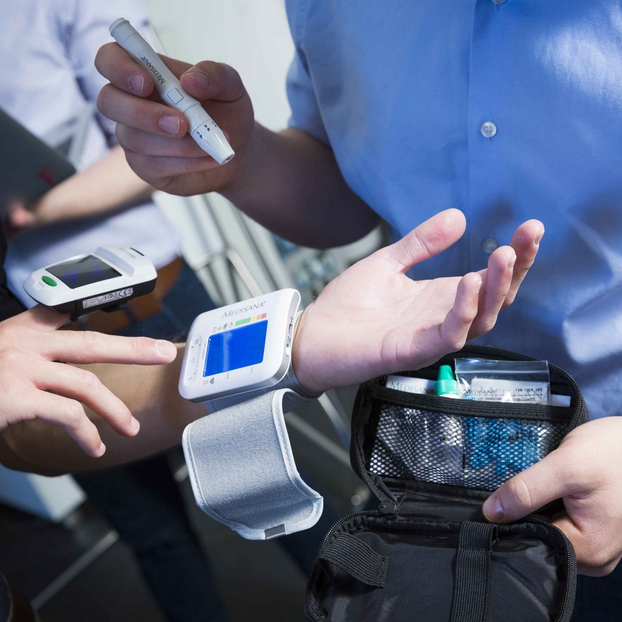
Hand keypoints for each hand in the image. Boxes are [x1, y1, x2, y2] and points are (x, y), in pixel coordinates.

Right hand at [0, 306, 176, 457]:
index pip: (66, 313)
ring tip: (129, 428)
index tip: (121, 311)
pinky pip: (67, 414)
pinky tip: (93, 446)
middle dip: (134, 348)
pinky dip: (85, 433)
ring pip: (86, 384)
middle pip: (91, 342)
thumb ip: (30, 354)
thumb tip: (62, 371)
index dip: (98, 307)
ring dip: (114, 409)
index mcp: (20, 331)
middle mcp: (22, 344)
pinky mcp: (15, 396)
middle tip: (164, 352)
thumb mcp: (0, 354)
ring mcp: (19, 368)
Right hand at [95, 43, 253, 195]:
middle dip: (142, 114)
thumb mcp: (230, 87)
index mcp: (146, 72)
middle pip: (108, 102)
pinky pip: (153, 165)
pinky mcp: (145, 166)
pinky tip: (209, 158)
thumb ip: (214, 75)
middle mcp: (131, 102)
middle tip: (182, 124)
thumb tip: (190, 81)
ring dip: (177, 144)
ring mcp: (134, 136)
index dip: (118, 68)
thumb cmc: (226, 111)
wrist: (238, 149)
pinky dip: (186, 162)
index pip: (109, 59)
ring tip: (209, 144)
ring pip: (135, 139)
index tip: (146, 84)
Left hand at [293, 209, 542, 393]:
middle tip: (528, 236)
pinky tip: (469, 284)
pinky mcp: (413, 351)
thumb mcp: (388, 263)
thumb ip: (421, 243)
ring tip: (504, 256)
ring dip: (496, 288)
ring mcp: (431, 336)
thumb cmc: (349, 304)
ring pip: (481, 319)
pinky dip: (464, 312)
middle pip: (495, 298)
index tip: (531, 227)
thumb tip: (459, 217)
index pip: (489, 278)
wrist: (313, 334)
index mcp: (441, 297)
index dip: (514, 255)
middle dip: (516, 268)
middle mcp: (443, 318)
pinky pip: (449, 335)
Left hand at [483, 417, 621, 575]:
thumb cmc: (609, 453)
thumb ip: (527, 490)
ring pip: (547, 530)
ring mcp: (595, 545)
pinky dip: (548, 505)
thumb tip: (491, 512)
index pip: (533, 545)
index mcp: (591, 551)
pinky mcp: (592, 529)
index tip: (499, 501)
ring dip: (536, 508)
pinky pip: (559, 522)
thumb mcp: (566, 466)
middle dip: (525, 514)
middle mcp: (595, 557)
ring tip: (541, 485)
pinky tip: (551, 489)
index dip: (512, 522)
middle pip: (540, 539)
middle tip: (523, 487)